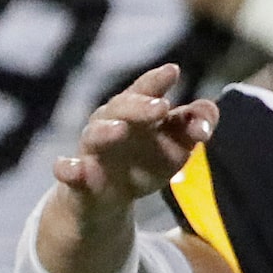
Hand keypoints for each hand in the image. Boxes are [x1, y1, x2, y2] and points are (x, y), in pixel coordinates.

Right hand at [37, 65, 217, 272]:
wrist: (106, 201)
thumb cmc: (144, 163)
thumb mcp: (176, 146)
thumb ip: (194, 127)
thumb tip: (205, 124)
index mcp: (137, 114)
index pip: (146, 92)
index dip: (157, 81)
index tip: (173, 71)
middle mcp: (110, 125)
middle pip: (121, 108)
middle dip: (139, 106)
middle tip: (161, 106)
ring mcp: (92, 151)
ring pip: (94, 135)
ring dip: (106, 131)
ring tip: (120, 130)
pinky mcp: (77, 178)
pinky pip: (68, 171)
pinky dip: (69, 169)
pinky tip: (73, 170)